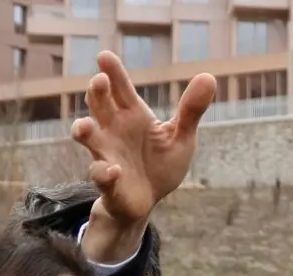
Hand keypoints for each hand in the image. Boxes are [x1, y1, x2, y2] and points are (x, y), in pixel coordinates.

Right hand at [72, 51, 214, 224]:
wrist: (147, 201)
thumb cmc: (160, 164)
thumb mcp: (181, 137)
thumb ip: (191, 110)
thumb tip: (209, 76)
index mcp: (131, 115)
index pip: (120, 88)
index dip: (112, 72)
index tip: (105, 56)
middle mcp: (113, 129)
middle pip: (98, 105)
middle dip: (96, 93)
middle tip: (100, 81)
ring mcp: (106, 154)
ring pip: (87, 137)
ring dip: (83, 130)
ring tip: (86, 126)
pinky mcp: (107, 182)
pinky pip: (100, 175)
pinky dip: (105, 173)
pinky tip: (116, 171)